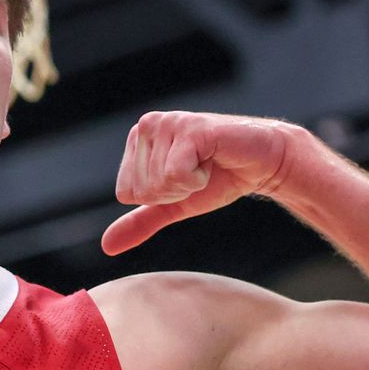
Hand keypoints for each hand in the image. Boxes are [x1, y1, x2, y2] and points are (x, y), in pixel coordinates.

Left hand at [100, 111, 301, 255]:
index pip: (126, 193)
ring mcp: (167, 123)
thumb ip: (141, 221)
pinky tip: (212, 160)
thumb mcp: (173, 204)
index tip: (184, 180)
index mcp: (137, 140)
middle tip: (198, 173)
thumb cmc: (218, 178)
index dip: (161, 197)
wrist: (262, 164)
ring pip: (159, 184)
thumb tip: (106, 246)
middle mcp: (146, 126)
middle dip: (175, 192)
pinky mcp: (189, 128)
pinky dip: (198, 178)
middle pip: (142, 190)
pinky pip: (176, 175)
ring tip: (207, 164)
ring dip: (190, 184)